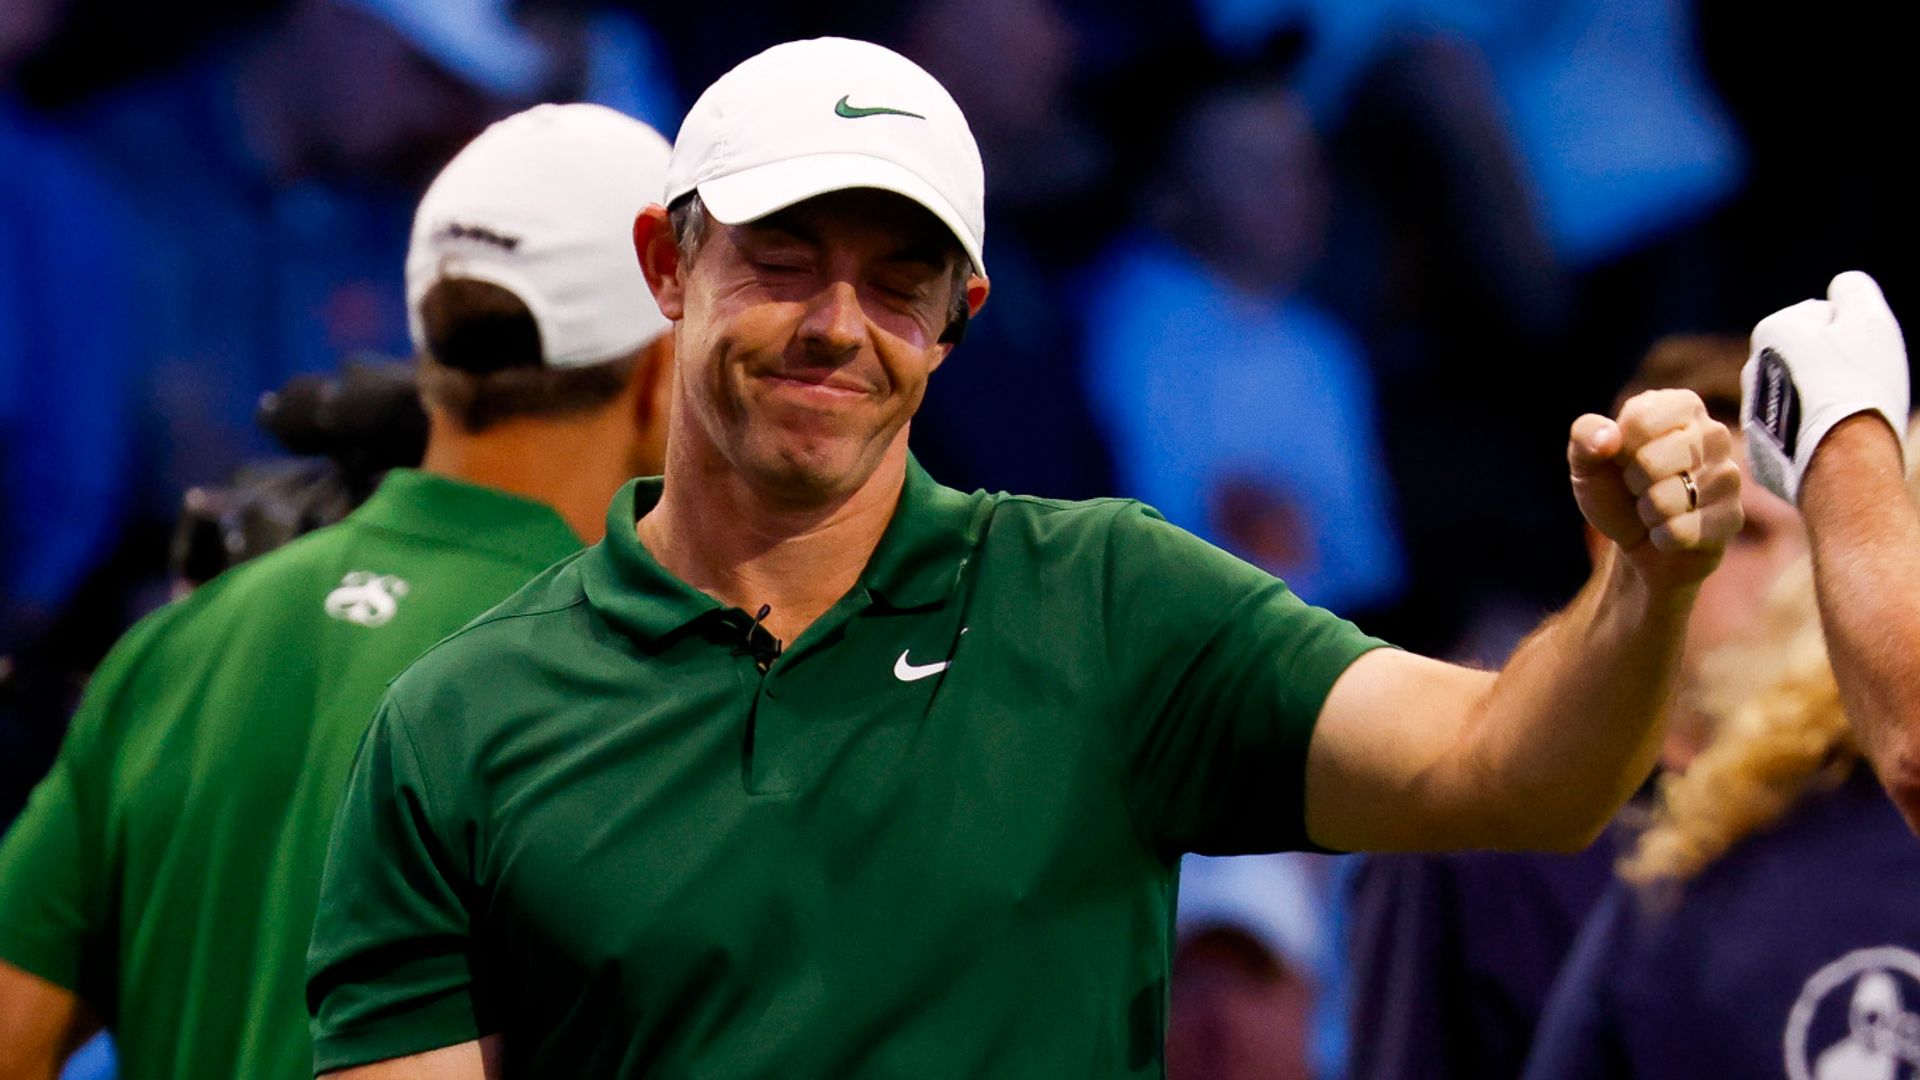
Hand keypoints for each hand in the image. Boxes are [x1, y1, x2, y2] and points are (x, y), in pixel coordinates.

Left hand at [1569, 389, 1743, 591]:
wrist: (1638, 541)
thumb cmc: (1616, 490)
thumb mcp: (1587, 461)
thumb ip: (1585, 436)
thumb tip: (1609, 437)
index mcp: (1681, 405)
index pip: (1640, 420)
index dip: (1619, 448)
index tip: (1624, 457)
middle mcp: (1713, 433)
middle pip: (1651, 461)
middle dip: (1632, 483)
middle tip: (1640, 487)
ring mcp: (1728, 475)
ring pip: (1665, 500)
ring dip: (1646, 513)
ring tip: (1655, 508)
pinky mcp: (1732, 517)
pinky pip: (1679, 532)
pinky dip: (1661, 537)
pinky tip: (1669, 531)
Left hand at [1742, 270, 1907, 503]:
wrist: (1841, 461)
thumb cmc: (1856, 385)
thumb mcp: (1868, 321)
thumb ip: (1853, 291)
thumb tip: (1840, 287)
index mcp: (1771, 331)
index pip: (1823, 318)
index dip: (1851, 335)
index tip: (1860, 359)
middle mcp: (1751, 369)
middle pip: (1809, 357)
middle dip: (1833, 367)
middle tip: (1857, 387)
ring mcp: (1754, 412)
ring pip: (1803, 394)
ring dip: (1824, 399)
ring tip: (1844, 415)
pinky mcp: (1762, 450)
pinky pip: (1797, 431)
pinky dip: (1814, 433)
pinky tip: (1831, 440)